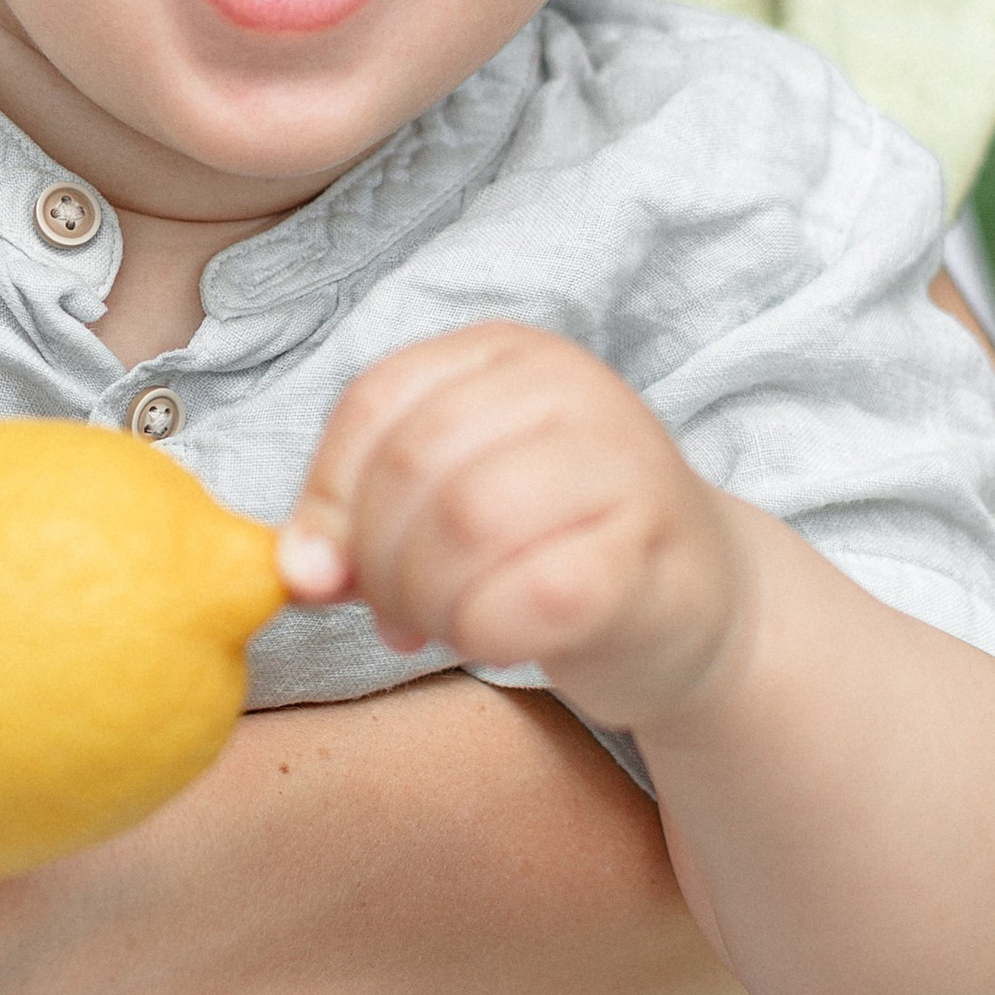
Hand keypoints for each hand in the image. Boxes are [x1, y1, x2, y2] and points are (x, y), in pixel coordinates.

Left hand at [278, 323, 751, 732]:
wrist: (698, 605)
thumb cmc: (550, 546)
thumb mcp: (446, 502)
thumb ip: (363, 517)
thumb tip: (296, 569)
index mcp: (505, 354)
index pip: (375, 400)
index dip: (328, 494)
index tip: (319, 569)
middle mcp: (569, 387)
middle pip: (415, 463)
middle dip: (379, 559)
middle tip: (391, 613)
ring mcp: (622, 462)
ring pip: (467, 523)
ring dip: (428, 599)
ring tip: (439, 625)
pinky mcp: (654, 552)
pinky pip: (534, 596)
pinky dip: (485, 632)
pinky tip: (494, 640)